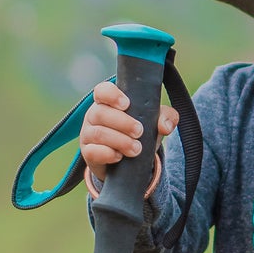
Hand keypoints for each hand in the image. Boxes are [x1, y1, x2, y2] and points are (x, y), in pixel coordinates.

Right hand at [80, 81, 178, 197]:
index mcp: (108, 102)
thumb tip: (165, 126)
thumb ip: (165, 118)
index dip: (112, 95)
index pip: (102, 90)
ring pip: (97, 133)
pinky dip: (107, 154)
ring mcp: (88, 134)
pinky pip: (91, 152)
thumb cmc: (138, 132)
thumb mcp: (154, 122)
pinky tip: (119, 157)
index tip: (127, 104)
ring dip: (119, 141)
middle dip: (123, 122)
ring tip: (136, 149)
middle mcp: (94, 115)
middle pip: (100, 113)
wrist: (129, 162)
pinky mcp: (88, 153)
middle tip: (139, 131)